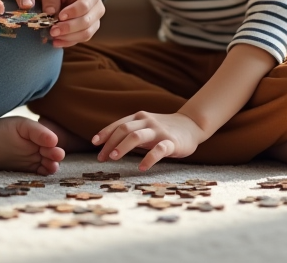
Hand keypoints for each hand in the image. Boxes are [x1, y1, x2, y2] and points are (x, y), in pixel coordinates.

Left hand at [38, 0, 104, 47]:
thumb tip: (49, 12)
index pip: (85, 5)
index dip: (73, 12)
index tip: (60, 16)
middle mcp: (97, 7)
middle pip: (87, 21)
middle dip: (69, 27)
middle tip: (53, 30)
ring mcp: (95, 20)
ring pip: (86, 33)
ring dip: (68, 36)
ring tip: (53, 35)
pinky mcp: (89, 30)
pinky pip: (81, 39)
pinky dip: (68, 42)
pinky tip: (56, 42)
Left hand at [92, 111, 207, 170]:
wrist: (192, 125)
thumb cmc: (163, 129)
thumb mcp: (145, 127)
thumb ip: (130, 133)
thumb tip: (108, 145)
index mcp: (139, 117)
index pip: (118, 124)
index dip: (105, 134)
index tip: (94, 144)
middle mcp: (147, 122)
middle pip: (124, 129)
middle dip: (110, 143)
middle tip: (102, 157)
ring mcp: (159, 131)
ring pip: (137, 136)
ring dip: (123, 146)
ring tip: (113, 158)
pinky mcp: (172, 142)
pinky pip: (159, 150)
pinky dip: (149, 159)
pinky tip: (141, 168)